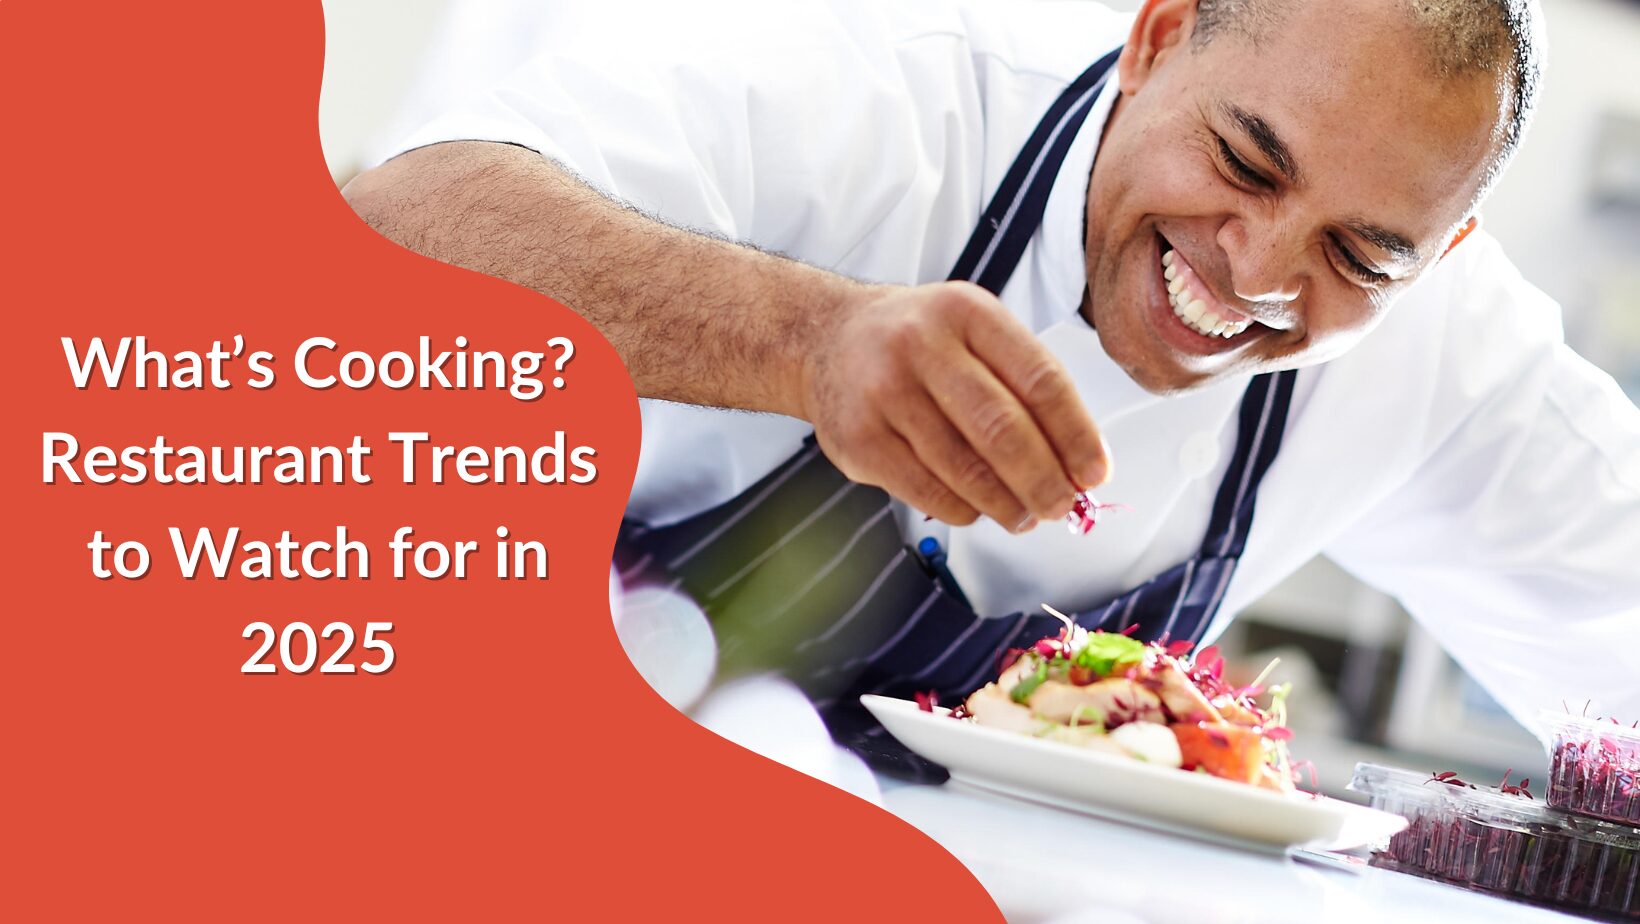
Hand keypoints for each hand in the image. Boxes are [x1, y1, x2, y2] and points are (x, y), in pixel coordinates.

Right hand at [797, 281, 1110, 531]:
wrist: (827, 340)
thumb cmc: (920, 342)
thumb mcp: (975, 332)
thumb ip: (1025, 384)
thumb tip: (1078, 463)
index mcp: (967, 312)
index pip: (1039, 380)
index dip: (1075, 435)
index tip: (1093, 473)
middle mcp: (921, 345)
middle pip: (1002, 429)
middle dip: (1044, 480)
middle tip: (1062, 506)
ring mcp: (883, 392)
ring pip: (965, 469)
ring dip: (1006, 505)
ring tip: (1024, 516)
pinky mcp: (858, 439)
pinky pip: (927, 492)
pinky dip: (963, 510)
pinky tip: (977, 509)